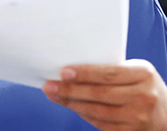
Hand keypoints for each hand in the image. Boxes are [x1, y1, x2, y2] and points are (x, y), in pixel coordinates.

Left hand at [43, 59, 166, 129]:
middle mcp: (144, 97)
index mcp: (143, 74)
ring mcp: (139, 118)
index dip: (84, 73)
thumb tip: (70, 71)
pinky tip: (71, 106)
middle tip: (49, 85)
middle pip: (99, 94)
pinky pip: (100, 124)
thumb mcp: (134, 72)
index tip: (63, 72)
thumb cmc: (143, 87)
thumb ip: (110, 71)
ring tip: (53, 95)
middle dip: (70, 90)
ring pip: (97, 111)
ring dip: (71, 103)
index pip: (108, 74)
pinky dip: (83, 114)